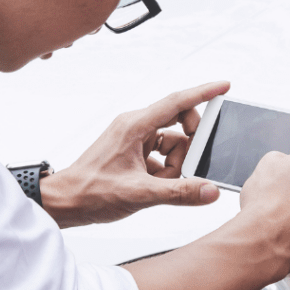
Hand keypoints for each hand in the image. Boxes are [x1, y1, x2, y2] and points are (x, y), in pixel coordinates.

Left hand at [41, 80, 229, 226]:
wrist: (65, 202)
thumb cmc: (91, 192)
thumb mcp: (141, 194)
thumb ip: (179, 193)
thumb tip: (209, 190)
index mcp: (135, 125)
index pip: (177, 102)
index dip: (204, 93)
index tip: (224, 87)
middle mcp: (135, 126)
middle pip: (178, 124)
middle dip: (188, 147)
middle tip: (188, 167)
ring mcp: (134, 139)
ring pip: (171, 143)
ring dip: (174, 165)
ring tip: (160, 184)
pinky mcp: (133, 152)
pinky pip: (162, 155)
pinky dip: (165, 171)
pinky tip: (154, 187)